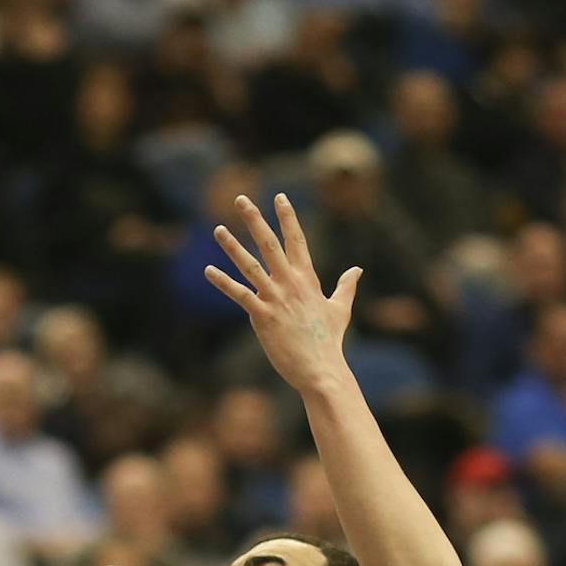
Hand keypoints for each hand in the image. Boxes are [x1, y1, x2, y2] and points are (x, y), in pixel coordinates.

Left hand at [203, 192, 360, 396]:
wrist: (321, 369)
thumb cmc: (329, 342)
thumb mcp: (340, 309)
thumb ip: (346, 286)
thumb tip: (357, 270)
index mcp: (307, 279)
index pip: (297, 240)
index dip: (288, 217)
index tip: (280, 196)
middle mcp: (291, 283)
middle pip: (270, 243)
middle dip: (255, 220)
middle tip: (241, 199)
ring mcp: (276, 299)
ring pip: (251, 265)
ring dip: (233, 246)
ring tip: (218, 229)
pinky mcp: (263, 317)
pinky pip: (239, 294)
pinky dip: (223, 282)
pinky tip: (208, 270)